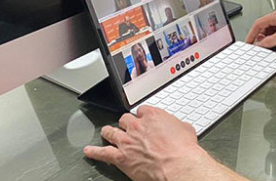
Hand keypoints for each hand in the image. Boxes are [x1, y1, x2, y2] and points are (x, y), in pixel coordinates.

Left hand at [83, 106, 242, 180]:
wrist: (177, 164)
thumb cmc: (183, 149)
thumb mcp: (186, 129)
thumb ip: (177, 126)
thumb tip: (180, 128)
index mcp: (152, 115)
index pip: (142, 111)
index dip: (142, 116)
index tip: (143, 120)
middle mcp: (136, 126)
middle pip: (125, 120)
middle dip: (126, 124)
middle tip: (127, 127)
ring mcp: (127, 141)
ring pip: (111, 132)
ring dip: (109, 132)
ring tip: (106, 132)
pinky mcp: (121, 157)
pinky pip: (102, 153)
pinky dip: (94, 152)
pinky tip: (89, 151)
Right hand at [246, 8, 275, 49]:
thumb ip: (268, 42)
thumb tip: (260, 44)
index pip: (258, 24)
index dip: (252, 34)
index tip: (249, 42)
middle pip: (265, 27)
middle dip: (261, 37)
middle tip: (258, 47)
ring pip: (273, 31)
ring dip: (269, 39)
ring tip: (268, 47)